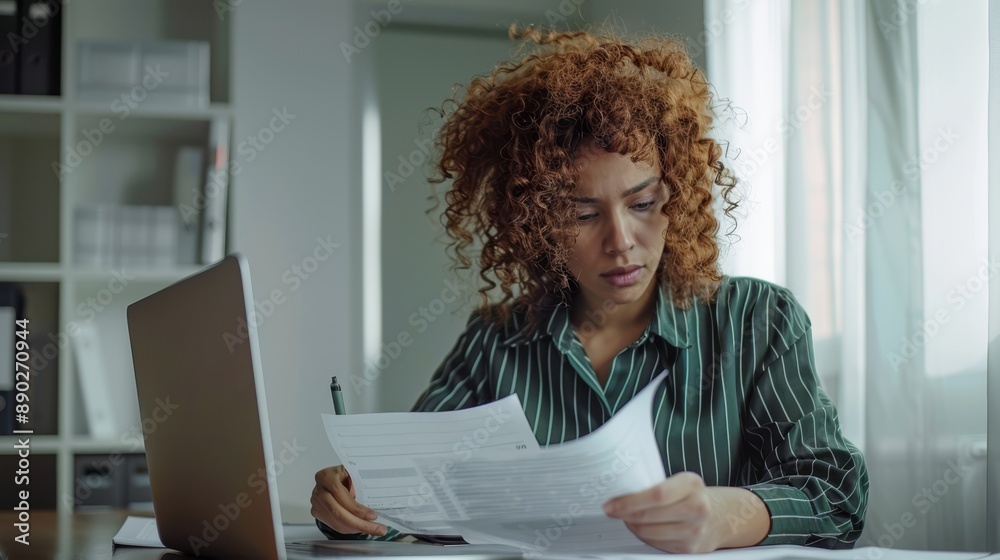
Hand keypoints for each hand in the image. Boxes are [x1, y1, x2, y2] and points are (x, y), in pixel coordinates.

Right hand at [311, 465, 387, 536]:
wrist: (329, 477)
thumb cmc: (343, 474)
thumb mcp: (352, 472)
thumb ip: (359, 483)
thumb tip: (372, 503)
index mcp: (327, 477)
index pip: (342, 496)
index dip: (357, 509)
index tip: (373, 516)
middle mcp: (319, 491)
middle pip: (339, 513)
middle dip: (360, 524)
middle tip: (378, 529)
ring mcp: (317, 503)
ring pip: (338, 523)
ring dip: (357, 529)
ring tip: (373, 529)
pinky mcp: (318, 513)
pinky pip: (335, 525)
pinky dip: (350, 528)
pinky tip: (360, 527)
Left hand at [602, 471, 769, 553]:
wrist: (724, 516)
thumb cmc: (696, 495)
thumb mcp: (682, 481)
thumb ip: (657, 484)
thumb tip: (621, 493)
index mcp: (692, 484)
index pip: (656, 495)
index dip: (629, 502)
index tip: (610, 505)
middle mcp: (697, 508)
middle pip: (648, 516)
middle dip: (625, 515)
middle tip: (613, 510)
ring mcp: (694, 531)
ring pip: (648, 533)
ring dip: (632, 526)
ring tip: (628, 517)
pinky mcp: (689, 549)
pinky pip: (656, 544)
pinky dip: (644, 536)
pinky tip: (644, 527)